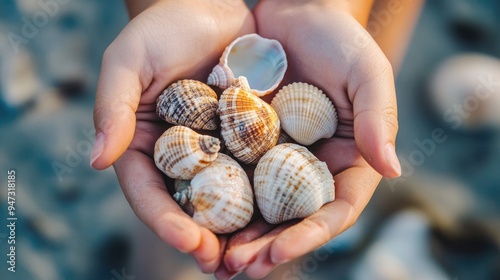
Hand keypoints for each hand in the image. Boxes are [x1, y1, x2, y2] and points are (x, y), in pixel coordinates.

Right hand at [90, 0, 254, 272]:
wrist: (212, 6)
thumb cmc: (165, 28)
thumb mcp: (129, 60)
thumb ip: (113, 108)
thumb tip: (96, 161)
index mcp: (144, 143)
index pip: (148, 191)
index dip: (165, 220)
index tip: (187, 242)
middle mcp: (179, 154)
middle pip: (186, 206)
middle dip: (202, 239)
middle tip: (222, 265)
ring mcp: (214, 150)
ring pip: (222, 200)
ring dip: (235, 233)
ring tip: (252, 259)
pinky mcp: (247, 140)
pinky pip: (256, 173)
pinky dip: (264, 200)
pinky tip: (279, 221)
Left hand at [216, 1, 400, 277]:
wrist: (294, 11)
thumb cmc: (339, 39)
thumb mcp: (367, 72)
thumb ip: (380, 118)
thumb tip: (394, 171)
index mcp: (349, 160)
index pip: (334, 209)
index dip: (308, 236)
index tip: (277, 251)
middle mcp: (313, 166)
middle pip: (292, 219)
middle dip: (267, 247)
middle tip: (238, 268)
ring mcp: (278, 158)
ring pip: (260, 207)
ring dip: (238, 235)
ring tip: (214, 258)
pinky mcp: (246, 143)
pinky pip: (232, 176)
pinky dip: (219, 201)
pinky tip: (197, 216)